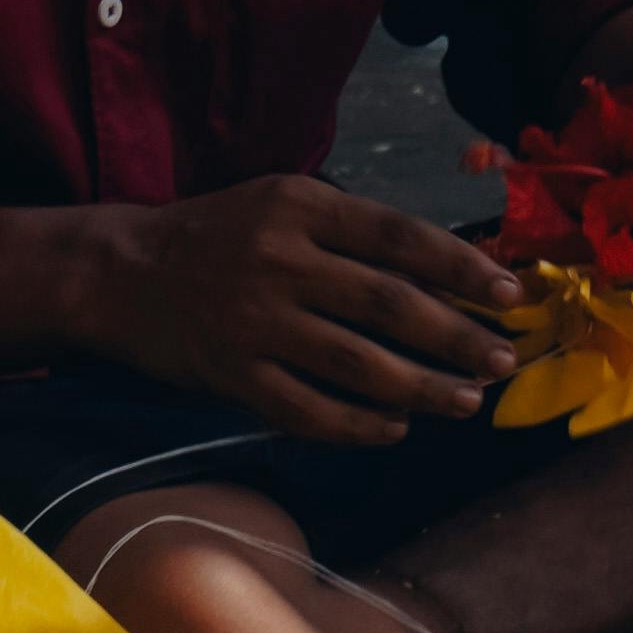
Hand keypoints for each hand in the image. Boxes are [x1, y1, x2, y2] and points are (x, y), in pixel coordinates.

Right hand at [92, 177, 525, 445]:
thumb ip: (353, 231)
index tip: (511, 292)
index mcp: (301, 206)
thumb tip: (449, 268)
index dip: (462, 267)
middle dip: (456, 335)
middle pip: (388, 304)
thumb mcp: (283, 202)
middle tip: (503, 358)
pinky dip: (357, 425)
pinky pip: (307, 410)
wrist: (120, 272)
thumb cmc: (220, 233)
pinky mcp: (232, 373)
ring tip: (465, 401)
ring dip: (421, 388)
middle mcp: (281, 260)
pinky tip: (394, 429)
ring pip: (356, 363)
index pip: (400, 237)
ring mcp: (254, 321)